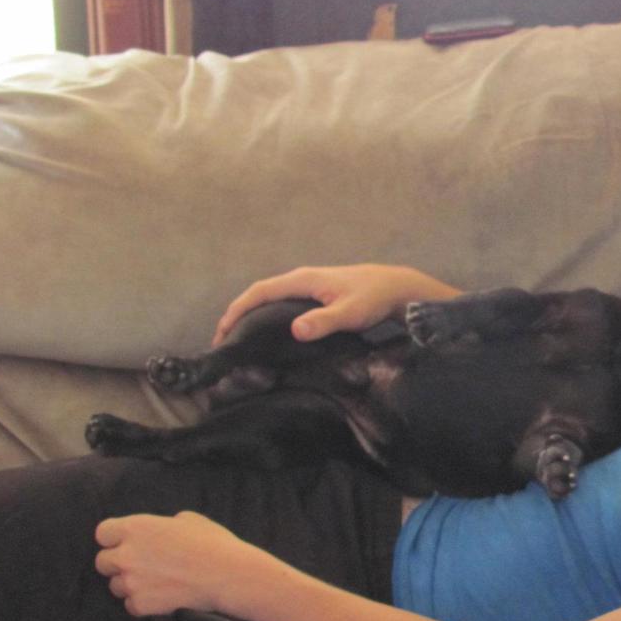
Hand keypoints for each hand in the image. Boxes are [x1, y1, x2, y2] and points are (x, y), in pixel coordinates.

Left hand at [95, 512, 278, 616]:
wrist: (228, 575)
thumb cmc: (213, 543)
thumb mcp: (188, 520)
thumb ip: (162, 525)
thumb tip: (159, 532)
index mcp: (136, 528)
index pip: (103, 533)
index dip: (115, 538)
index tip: (128, 543)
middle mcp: (126, 554)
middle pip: (103, 562)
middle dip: (119, 563)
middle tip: (143, 565)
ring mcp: (131, 581)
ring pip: (115, 585)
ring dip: (131, 584)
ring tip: (156, 582)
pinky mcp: (140, 604)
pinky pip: (130, 605)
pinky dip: (142, 602)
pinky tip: (162, 596)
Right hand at [212, 264, 461, 345]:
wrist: (398, 288)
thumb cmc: (375, 299)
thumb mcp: (350, 313)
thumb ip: (323, 322)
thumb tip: (295, 330)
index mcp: (303, 280)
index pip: (259, 292)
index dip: (237, 310)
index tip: (222, 332)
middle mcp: (302, 279)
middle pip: (261, 294)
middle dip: (239, 314)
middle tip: (224, 341)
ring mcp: (310, 285)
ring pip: (272, 299)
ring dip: (253, 315)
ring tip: (241, 340)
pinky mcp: (319, 294)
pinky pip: (285, 303)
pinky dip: (270, 316)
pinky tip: (272, 334)